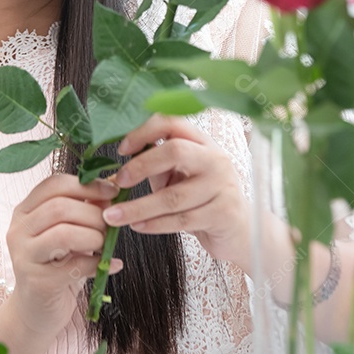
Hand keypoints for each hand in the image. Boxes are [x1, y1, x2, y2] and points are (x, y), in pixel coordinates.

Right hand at [1, 174, 122, 345]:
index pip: (54, 184)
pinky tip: (108, 264)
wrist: (37, 309)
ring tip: (104, 244)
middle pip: (59, 208)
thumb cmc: (57, 265)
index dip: (87, 185)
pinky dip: (96, 262)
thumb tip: (112, 188)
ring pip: (63, 234)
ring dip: (93, 236)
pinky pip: (73, 265)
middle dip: (93, 214)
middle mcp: (18, 230)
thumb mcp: (70, 231)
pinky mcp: (36, 282)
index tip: (113, 192)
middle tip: (110, 225)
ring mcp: (24, 256)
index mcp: (25, 211)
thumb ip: (86, 209)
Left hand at [102, 115, 251, 266]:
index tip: (123, 149)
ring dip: (139, 207)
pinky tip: (138, 226)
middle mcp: (215, 159)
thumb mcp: (180, 176)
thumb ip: (156, 166)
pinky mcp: (222, 213)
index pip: (173, 123)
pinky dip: (155, 225)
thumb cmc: (202, 199)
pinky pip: (182, 219)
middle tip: (120, 180)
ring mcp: (222, 186)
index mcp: (202, 142)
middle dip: (142, 165)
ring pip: (173, 196)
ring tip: (114, 216)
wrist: (238, 229)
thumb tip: (117, 170)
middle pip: (175, 151)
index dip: (144, 131)